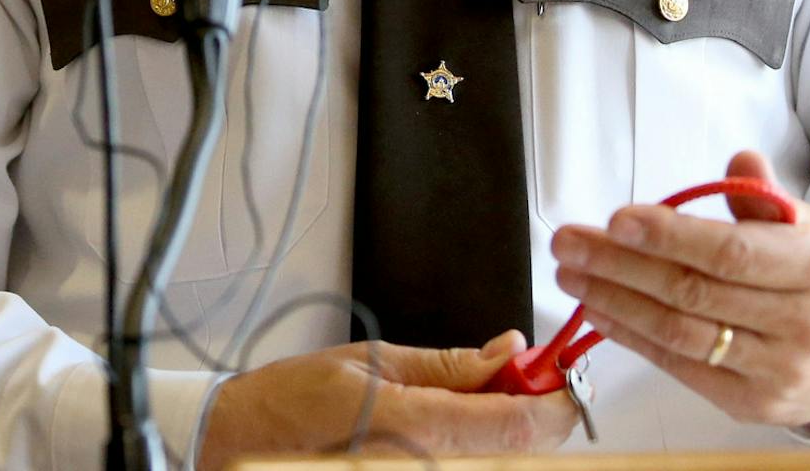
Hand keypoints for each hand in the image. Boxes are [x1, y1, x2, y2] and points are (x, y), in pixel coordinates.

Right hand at [197, 330, 578, 469]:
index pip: (518, 425)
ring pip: (498, 460)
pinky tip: (460, 421)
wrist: (245, 444)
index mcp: (418, 426)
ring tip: (481, 395)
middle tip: (524, 376)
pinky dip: (479, 444)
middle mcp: (427, 465)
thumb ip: (450, 363)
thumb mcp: (375, 359)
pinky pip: (468, 465)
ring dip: (506, 428)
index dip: (556, 402)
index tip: (563, 377)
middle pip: (520, 450)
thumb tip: (506, 351)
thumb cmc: (293, 403)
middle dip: (534, 411)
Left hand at [549, 150, 809, 430]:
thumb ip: (766, 199)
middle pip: (694, 292)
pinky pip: (682, 366)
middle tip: (570, 242)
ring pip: (681, 333)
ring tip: (572, 273)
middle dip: (620, 264)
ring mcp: (778, 371)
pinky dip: (635, 337)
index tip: (616, 219)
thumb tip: (740, 161)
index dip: (669, 236)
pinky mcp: (754, 404)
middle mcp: (803, 325)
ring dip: (615, 301)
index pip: (732, 252)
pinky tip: (601, 309)